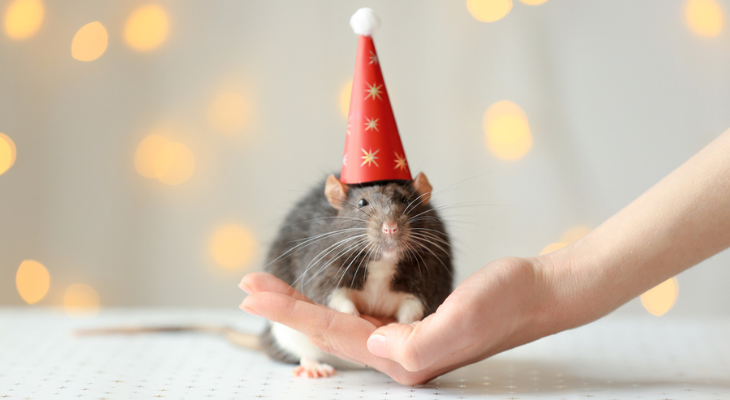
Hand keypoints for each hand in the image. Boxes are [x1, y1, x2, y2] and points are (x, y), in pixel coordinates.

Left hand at [239, 256, 557, 384]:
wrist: (538, 293)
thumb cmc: (507, 301)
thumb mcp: (467, 318)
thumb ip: (420, 343)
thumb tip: (376, 347)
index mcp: (405, 358)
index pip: (332, 333)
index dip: (290, 311)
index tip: (253, 290)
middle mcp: (399, 356)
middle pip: (327, 331)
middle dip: (285, 308)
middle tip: (247, 285)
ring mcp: (405, 343)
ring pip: (339, 325)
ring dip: (303, 305)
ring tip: (269, 288)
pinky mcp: (413, 328)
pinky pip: (360, 320)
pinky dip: (332, 306)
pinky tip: (320, 301)